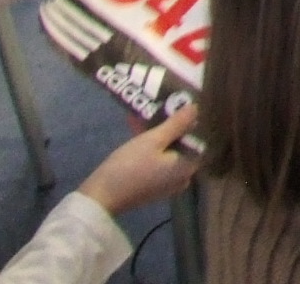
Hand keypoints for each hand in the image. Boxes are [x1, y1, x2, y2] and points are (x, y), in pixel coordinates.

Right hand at [76, 102, 198, 213]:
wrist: (99, 198)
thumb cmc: (129, 167)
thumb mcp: (153, 140)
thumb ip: (177, 124)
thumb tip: (196, 108)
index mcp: (189, 167)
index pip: (200, 139)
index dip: (192, 120)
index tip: (186, 103)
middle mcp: (183, 177)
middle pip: (182, 144)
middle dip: (172, 124)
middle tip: (166, 103)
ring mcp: (167, 183)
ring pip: (167, 150)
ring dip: (158, 132)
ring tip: (149, 110)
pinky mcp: (151, 185)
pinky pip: (156, 159)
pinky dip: (150, 145)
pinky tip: (138, 126)